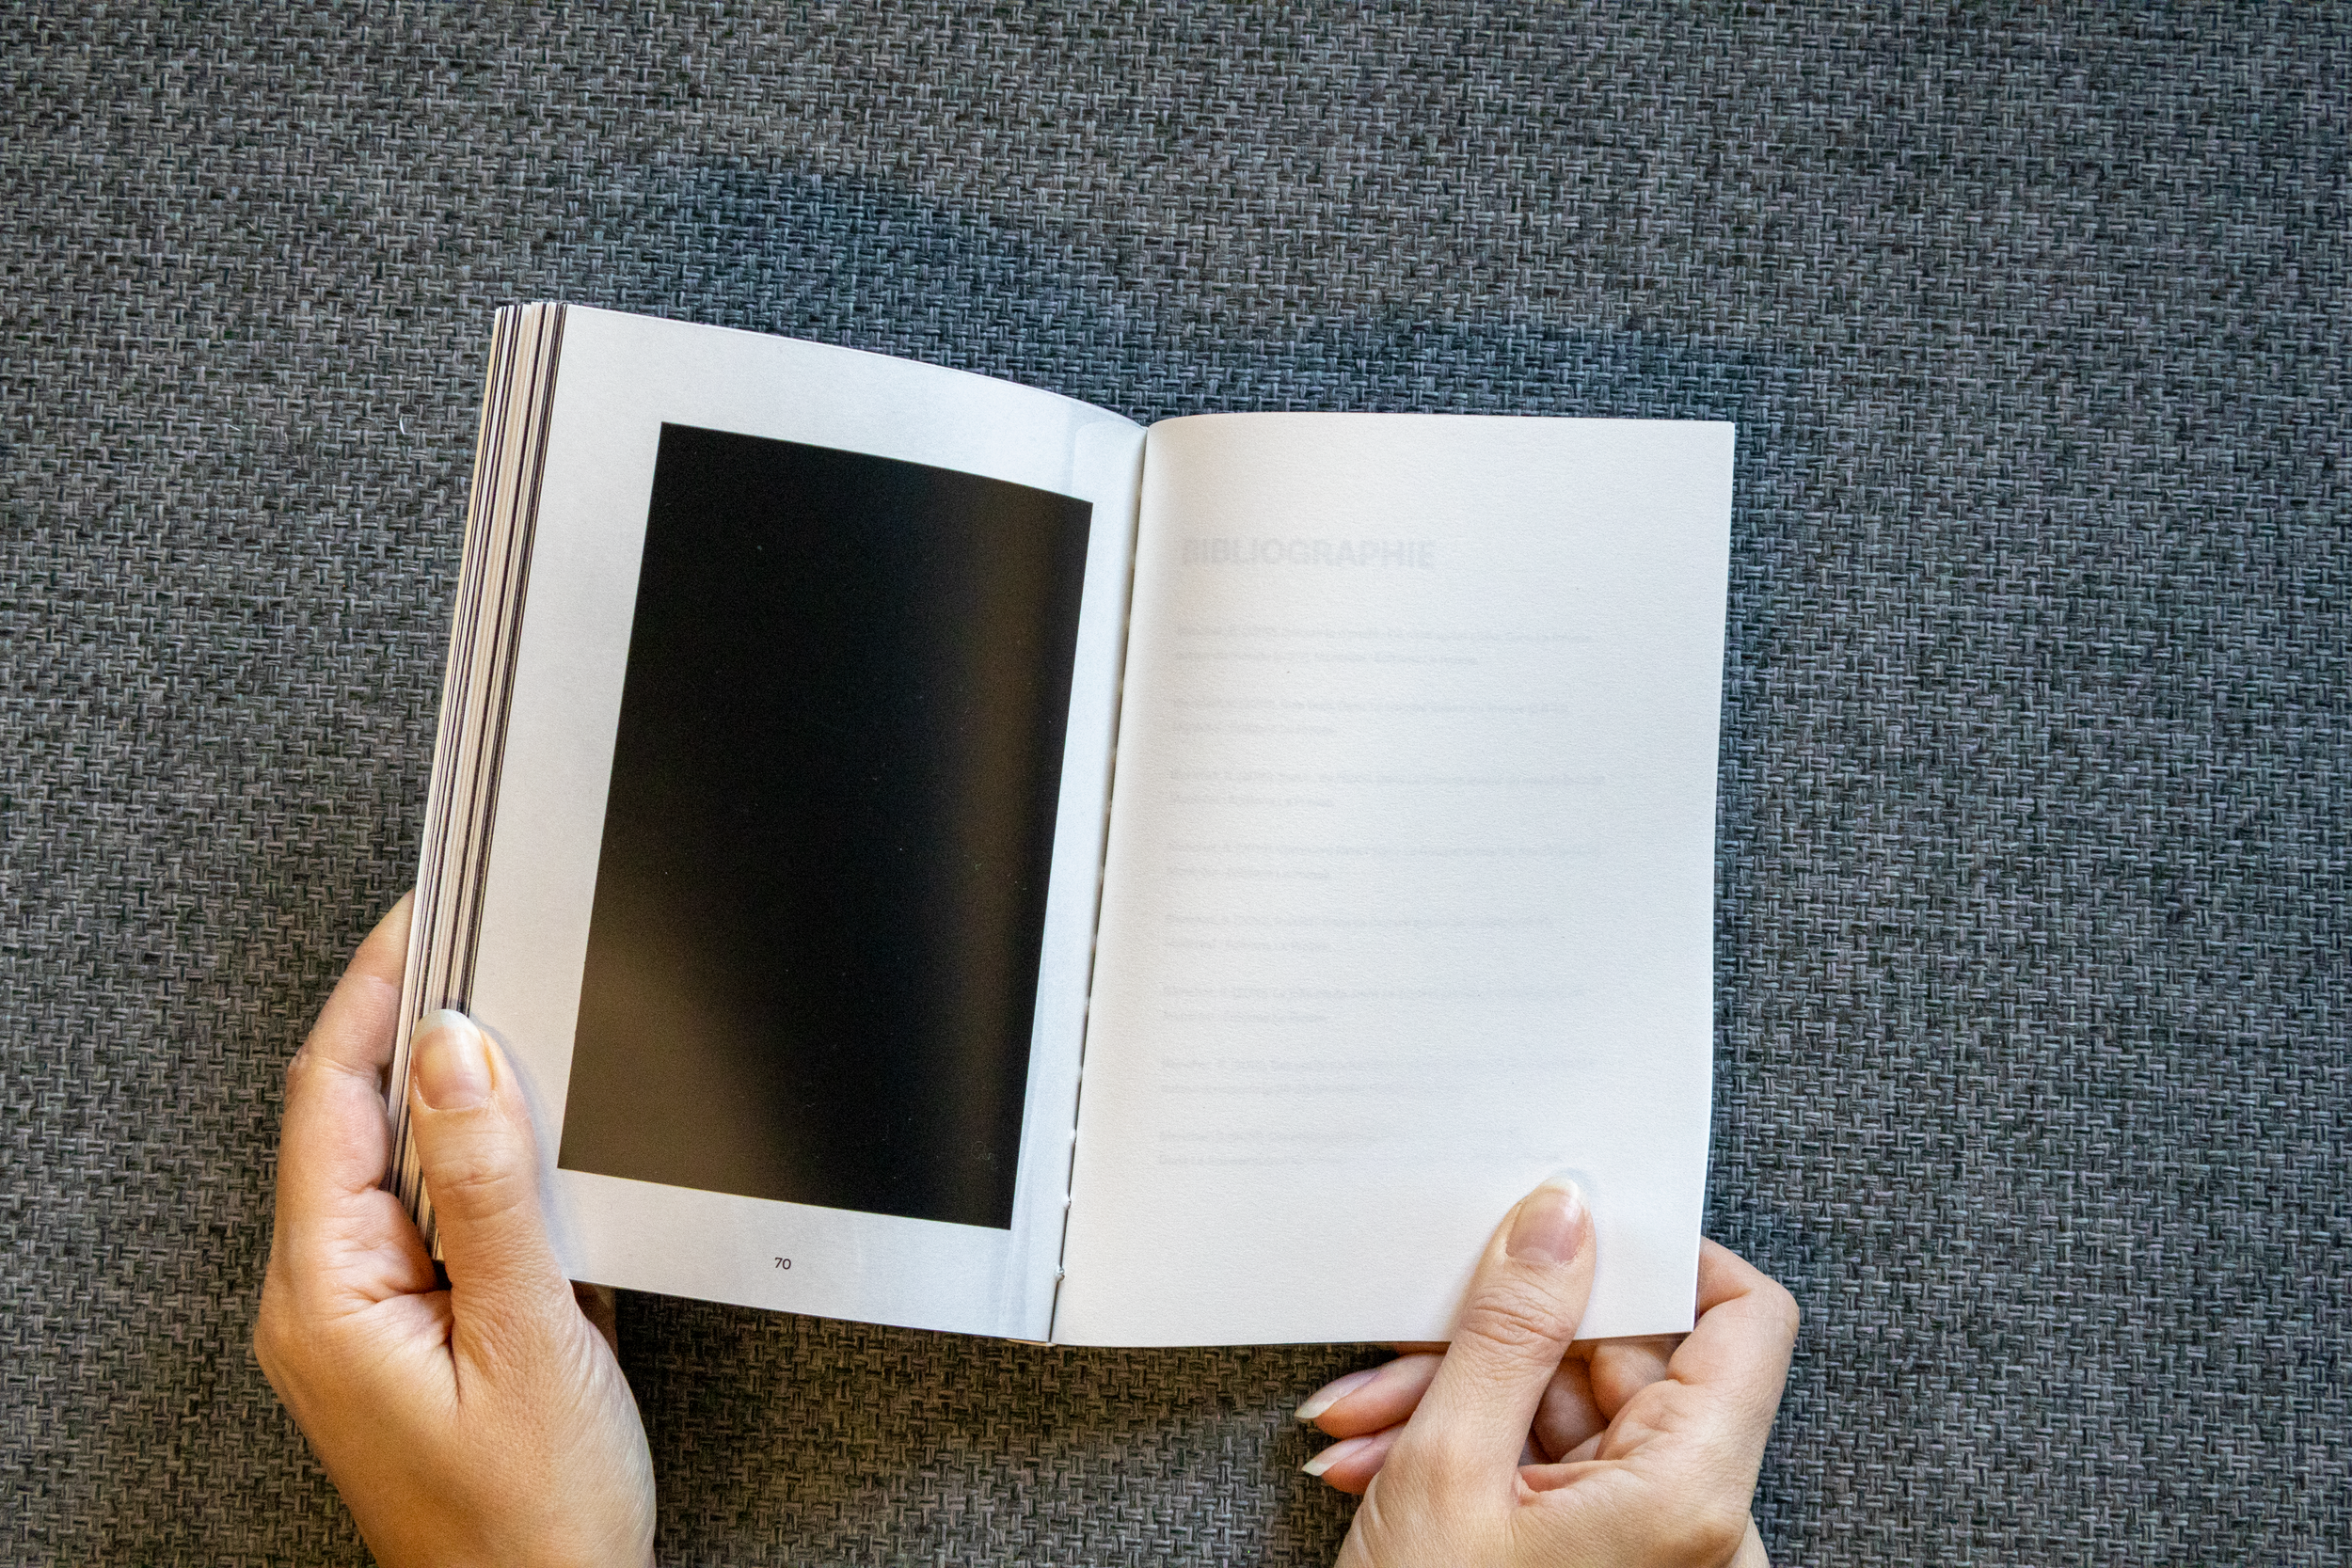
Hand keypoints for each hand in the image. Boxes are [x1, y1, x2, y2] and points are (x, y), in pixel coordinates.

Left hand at [254, 897, 655, 1566]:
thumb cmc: (532, 1516)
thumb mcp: (528, 1334)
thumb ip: (489, 1189)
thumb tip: (464, 1055)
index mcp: (328, 1296)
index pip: (329, 1097)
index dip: (373, 994)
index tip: (424, 917)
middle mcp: (331, 1298)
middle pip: (360, 1116)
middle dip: (426, 1027)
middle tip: (495, 951)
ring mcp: (373, 1313)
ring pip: (408, 1160)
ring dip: (468, 1097)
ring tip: (534, 1041)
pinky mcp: (423, 1326)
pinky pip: (444, 1211)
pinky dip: (492, 1164)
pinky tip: (543, 1155)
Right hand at [1297, 1180, 1796, 1567]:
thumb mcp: (1448, 1465)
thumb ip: (1509, 1327)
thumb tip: (1563, 1218)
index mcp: (1694, 1493)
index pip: (1745, 1318)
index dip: (1664, 1257)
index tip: (1574, 1229)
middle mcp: (1701, 1524)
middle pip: (1629, 1365)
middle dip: (1497, 1346)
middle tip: (1401, 1350)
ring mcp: (1657, 1549)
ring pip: (1572, 1416)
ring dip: (1458, 1404)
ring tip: (1364, 1426)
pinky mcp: (1609, 1564)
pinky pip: (1554, 1473)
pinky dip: (1470, 1457)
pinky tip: (1383, 1463)